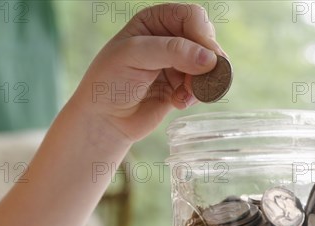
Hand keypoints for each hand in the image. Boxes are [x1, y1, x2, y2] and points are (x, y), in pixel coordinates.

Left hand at [71, 3, 225, 141]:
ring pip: (209, 66)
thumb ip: (172, 51)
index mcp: (155, 21)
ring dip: (202, 81)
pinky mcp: (181, 87)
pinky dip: (196, 96)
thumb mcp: (134, 56)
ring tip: (186, 94)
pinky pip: (203, 87)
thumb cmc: (109, 82)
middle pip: (206, 40)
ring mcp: (177, 64)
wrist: (104, 120)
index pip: (192, 16)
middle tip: (199, 80)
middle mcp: (169, 39)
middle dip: (207, 61)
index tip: (206, 58)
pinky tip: (178, 103)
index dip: (203, 35)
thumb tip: (210, 59)